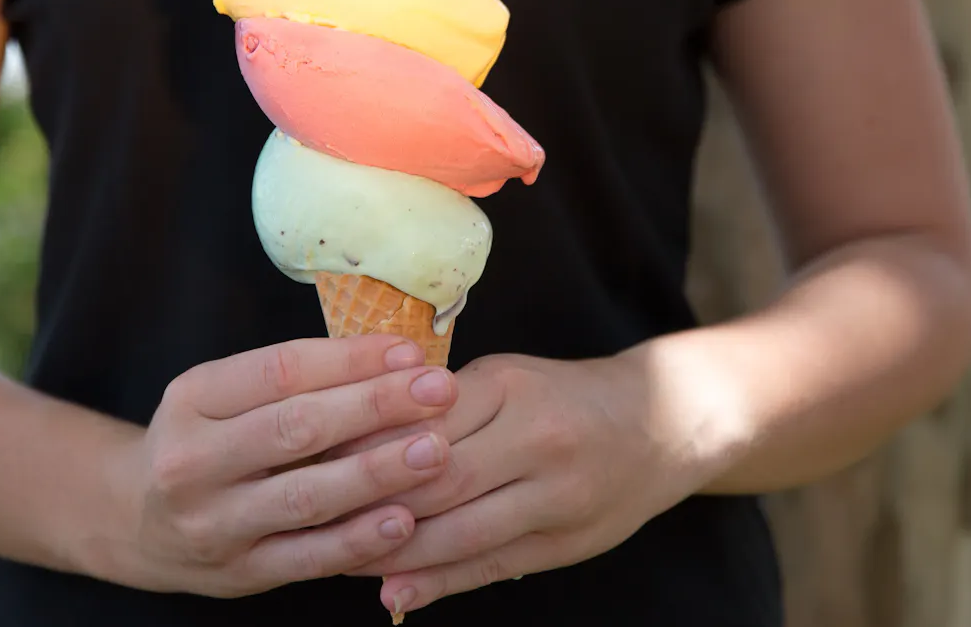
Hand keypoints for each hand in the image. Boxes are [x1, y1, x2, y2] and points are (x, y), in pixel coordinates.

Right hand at [108, 336, 459, 597]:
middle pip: (296, 427)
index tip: (410, 351)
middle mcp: (193, 460)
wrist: (134, 521)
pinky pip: (308, 557)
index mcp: (192, 398)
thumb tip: (394, 356)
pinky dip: (358, 539)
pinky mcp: (239, 573)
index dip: (350, 359)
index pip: (280, 370)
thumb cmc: (204, 440)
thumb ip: (294, 378)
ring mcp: (213, 523)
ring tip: (435, 450)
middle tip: (440, 390)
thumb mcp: (221, 394)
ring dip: (378, 471)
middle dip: (376, 406)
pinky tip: (404, 519)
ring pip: (306, 496)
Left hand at [340, 349, 746, 619]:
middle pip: (436, 480)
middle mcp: (537, 439)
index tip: (308, 461)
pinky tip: (395, 591)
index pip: (420, 420)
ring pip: (460, 533)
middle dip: (369, 504)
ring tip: (337, 559)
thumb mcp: (504, 379)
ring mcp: (557, 496)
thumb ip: (439, 408)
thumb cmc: (561, 396)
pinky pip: (491, 567)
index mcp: (510, 387)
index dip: (363, 446)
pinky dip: (438, 582)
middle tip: (307, 517)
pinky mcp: (567, 543)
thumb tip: (354, 438)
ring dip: (394, 552)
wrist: (662, 423)